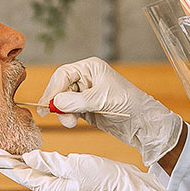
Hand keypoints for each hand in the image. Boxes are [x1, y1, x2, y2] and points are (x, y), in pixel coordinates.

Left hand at [0, 150, 172, 190]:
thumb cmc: (107, 179)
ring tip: (6, 156)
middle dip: (8, 165)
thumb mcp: (77, 165)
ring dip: (21, 165)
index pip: (23, 174)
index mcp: (53, 189)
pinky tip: (34, 160)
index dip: (5, 164)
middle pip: (26, 176)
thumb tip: (28, 157)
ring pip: (37, 176)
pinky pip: (50, 175)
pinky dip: (38, 166)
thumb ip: (51, 161)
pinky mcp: (74, 186)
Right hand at [37, 57, 183, 167]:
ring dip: (63, 113)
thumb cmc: (128, 103)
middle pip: (60, 88)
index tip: (47, 104)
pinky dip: (68, 117)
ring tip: (71, 122)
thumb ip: (76, 101)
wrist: (142, 122)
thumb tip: (55, 102)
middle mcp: (86, 79)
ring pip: (63, 101)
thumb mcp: (101, 100)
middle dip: (58, 103)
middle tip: (58, 116)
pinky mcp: (85, 108)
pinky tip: (73, 122)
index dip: (53, 89)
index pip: (63, 74)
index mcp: (90, 68)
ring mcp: (85, 94)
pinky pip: (69, 111)